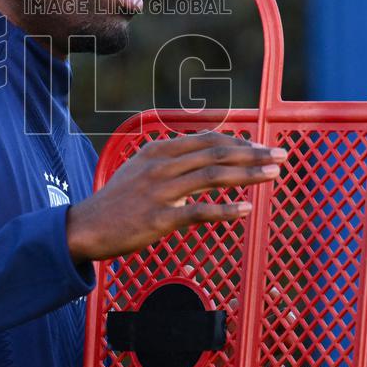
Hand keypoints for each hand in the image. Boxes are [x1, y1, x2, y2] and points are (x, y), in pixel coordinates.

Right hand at [66, 131, 286, 261]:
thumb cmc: (115, 202)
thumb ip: (168, 162)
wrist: (86, 227)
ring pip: (213, 176)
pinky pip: (200, 211)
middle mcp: (161, 166)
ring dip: (249, 174)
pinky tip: (246, 210)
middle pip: (216, 153)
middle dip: (253, 153)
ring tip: (274, 174)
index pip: (206, 139)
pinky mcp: (160, 218)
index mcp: (158, 152)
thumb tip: (199, 161)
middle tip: (281, 156)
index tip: (260, 147)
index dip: (238, 142)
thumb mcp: (138, 170)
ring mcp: (160, 191)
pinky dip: (226, 209)